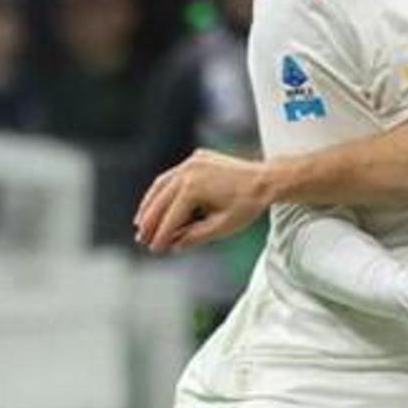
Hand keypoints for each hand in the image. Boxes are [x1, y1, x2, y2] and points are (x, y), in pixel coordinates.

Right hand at [133, 148, 269, 252]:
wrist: (266, 180)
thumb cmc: (247, 205)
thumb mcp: (221, 227)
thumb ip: (195, 237)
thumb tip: (173, 245)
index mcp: (194, 188)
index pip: (172, 217)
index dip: (161, 235)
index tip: (154, 249)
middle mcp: (188, 171)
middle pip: (161, 200)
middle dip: (150, 222)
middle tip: (141, 239)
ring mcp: (192, 162)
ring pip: (162, 185)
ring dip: (150, 204)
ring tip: (141, 222)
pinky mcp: (197, 158)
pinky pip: (173, 175)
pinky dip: (163, 190)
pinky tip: (156, 202)